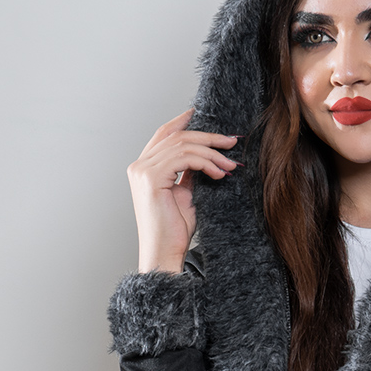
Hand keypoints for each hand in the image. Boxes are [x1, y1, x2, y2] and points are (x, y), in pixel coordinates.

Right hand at [127, 107, 239, 274]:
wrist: (164, 253)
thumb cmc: (174, 232)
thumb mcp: (186, 195)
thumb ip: (190, 173)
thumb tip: (206, 156)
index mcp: (143, 168)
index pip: (164, 134)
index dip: (183, 121)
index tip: (207, 116)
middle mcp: (139, 166)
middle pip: (176, 136)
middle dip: (208, 137)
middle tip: (231, 142)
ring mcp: (142, 171)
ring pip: (183, 145)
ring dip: (212, 152)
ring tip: (230, 164)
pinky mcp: (151, 179)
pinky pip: (184, 159)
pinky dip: (206, 163)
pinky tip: (220, 173)